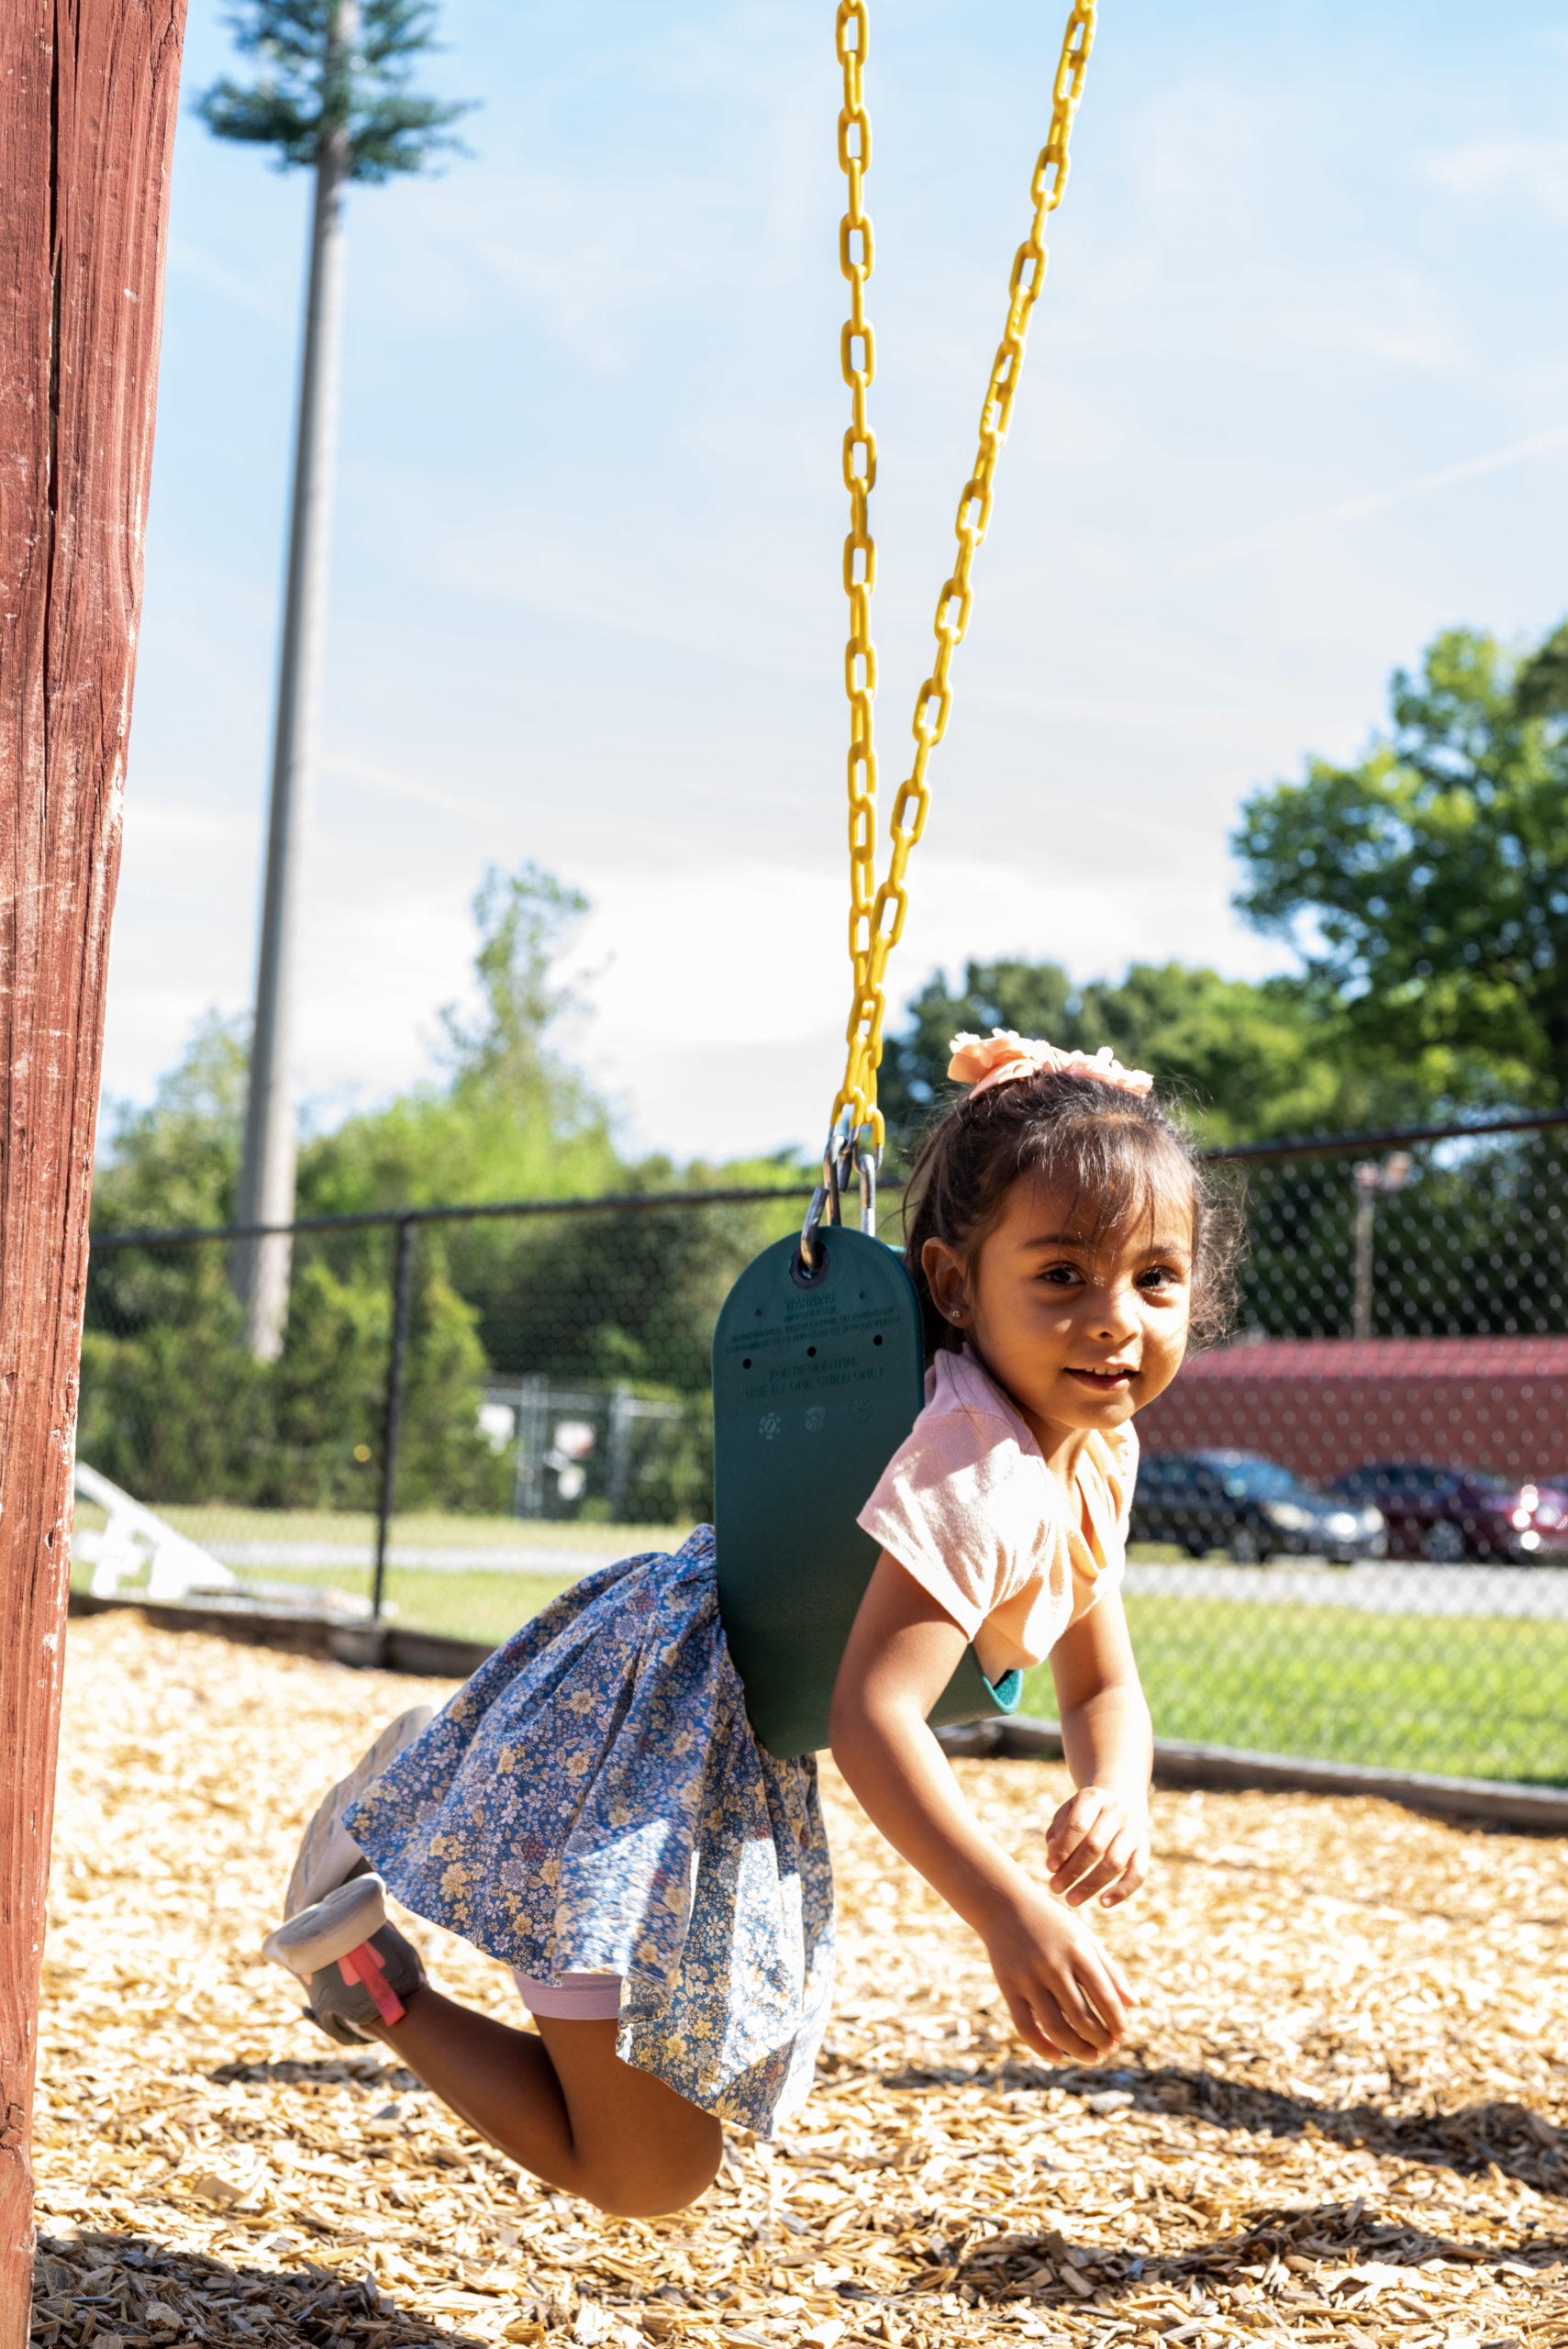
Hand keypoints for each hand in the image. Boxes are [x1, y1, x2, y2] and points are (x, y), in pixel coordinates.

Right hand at [984, 1887, 1134, 2063]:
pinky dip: (1042, 2048)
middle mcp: (1053, 1965)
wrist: (1004, 1904)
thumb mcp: (1084, 1938)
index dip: (1117, 2022)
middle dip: (1101, 2040)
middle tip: (1109, 2049)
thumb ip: (1109, 1970)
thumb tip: (1133, 2005)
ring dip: (1078, 2049)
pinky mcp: (1007, 1987)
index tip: (1122, 2036)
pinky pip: (1024, 2027)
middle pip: (1082, 2017)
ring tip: (1091, 2056)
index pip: (1104, 1997)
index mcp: (1077, 1950)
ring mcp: (1028, 1977)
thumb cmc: (1052, 1923)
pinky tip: (1058, 2056)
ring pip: (1056, 2027)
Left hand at [1045, 1785, 1149, 1908]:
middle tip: (1055, 1888)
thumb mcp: (1068, 1811)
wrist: (1122, 1799)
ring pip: (1115, 1862)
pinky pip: (1138, 1873)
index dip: (1063, 1848)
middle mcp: (1116, 1812)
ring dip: (1091, 1885)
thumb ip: (1057, 1831)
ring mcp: (1133, 1830)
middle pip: (1095, 1845)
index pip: (1078, 1824)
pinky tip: (1103, 1903)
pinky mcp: (1144, 1848)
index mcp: (1093, 1798)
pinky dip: (1122, 1891)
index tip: (1049, 1868)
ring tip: (1071, 1900)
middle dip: (1073, 1870)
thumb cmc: (1085, 1812)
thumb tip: (1053, 1855)